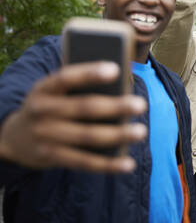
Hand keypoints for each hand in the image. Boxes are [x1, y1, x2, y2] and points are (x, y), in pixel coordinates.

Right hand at [0, 62, 147, 173]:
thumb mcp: (56, 92)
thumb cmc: (52, 105)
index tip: (116, 69)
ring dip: (117, 135)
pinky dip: (107, 165)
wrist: (16, 136)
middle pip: (83, 108)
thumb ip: (80, 87)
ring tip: (141, 131)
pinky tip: (128, 163)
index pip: (66, 77)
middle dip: (114, 107)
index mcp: (44, 88)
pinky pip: (83, 162)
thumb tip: (122, 89)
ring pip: (86, 136)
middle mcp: (41, 110)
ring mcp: (45, 136)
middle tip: (141, 105)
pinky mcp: (51, 157)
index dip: (90, 73)